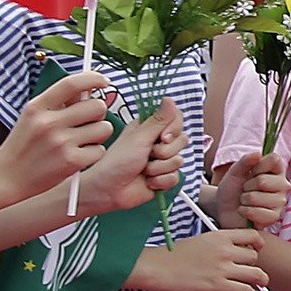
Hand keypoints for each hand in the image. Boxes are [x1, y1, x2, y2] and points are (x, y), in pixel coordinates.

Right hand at [0, 70, 113, 202]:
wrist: (8, 177)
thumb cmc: (25, 146)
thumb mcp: (33, 118)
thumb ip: (59, 103)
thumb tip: (89, 89)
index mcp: (37, 107)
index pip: (71, 84)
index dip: (93, 78)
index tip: (104, 81)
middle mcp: (49, 122)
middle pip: (97, 106)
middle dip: (98, 114)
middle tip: (87, 123)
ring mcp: (61, 142)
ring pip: (104, 128)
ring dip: (98, 134)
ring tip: (80, 141)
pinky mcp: (71, 161)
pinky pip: (100, 150)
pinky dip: (93, 154)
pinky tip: (77, 157)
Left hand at [75, 101, 187, 217]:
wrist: (108, 190)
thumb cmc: (115, 163)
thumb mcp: (139, 138)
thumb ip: (158, 120)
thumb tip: (170, 99)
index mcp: (150, 128)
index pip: (177, 119)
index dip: (174, 128)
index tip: (162, 137)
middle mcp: (157, 143)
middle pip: (182, 140)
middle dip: (165, 151)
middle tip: (148, 154)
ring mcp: (162, 161)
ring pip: (179, 160)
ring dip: (159, 168)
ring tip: (143, 170)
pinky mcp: (164, 177)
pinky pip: (176, 177)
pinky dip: (160, 181)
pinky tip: (147, 181)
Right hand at [141, 229, 268, 290]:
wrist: (155, 268)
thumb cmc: (172, 256)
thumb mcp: (200, 240)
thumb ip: (219, 244)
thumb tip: (235, 252)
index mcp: (219, 236)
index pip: (252, 235)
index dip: (258, 244)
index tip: (257, 249)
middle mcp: (225, 251)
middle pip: (255, 257)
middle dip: (253, 265)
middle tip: (249, 271)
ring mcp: (222, 269)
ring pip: (256, 274)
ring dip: (259, 281)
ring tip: (256, 284)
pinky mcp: (218, 286)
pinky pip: (246, 290)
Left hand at [214, 152, 288, 229]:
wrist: (223, 208)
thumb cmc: (233, 188)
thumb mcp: (235, 171)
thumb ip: (246, 161)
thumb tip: (258, 154)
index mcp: (276, 170)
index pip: (275, 159)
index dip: (258, 166)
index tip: (251, 172)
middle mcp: (282, 185)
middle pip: (263, 181)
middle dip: (247, 186)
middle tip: (246, 190)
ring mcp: (280, 202)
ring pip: (258, 198)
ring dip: (245, 200)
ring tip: (245, 201)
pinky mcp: (274, 217)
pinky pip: (259, 213)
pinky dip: (246, 212)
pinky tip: (246, 212)